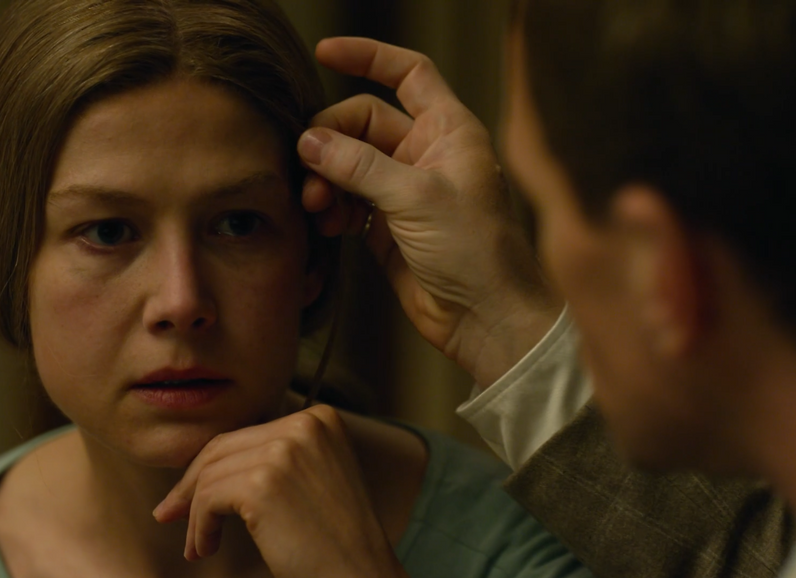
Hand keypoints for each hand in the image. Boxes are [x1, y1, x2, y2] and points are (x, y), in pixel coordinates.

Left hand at [153, 405, 405, 577]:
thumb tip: (206, 464)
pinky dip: (200, 527)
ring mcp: (284, 452)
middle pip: (223, 449)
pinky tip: (206, 547)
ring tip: (199, 544)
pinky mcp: (262, 484)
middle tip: (170, 514)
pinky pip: (208, 500)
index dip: (213, 465)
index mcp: (320, 418)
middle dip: (192, 485)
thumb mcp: (314, 477)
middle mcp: (304, 425)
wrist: (359, 574)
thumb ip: (276, 457)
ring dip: (196, 514)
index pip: (247, 434)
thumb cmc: (336, 539)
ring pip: (211, 476)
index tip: (189, 494)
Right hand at [298, 37, 561, 386]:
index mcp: (449, 131)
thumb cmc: (476, 252)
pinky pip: (347, 202)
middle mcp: (426, 155)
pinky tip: (326, 226)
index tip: (325, 51)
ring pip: (348, 164)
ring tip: (316, 207)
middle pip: (363, 123)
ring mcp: (404, 191)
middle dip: (331, 140)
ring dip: (326, 179)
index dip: (369, 57)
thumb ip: (360, 166)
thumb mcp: (417, 198)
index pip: (408, 73)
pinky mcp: (387, 227)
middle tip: (309, 166)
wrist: (487, 319)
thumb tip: (310, 141)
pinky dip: (331, 208)